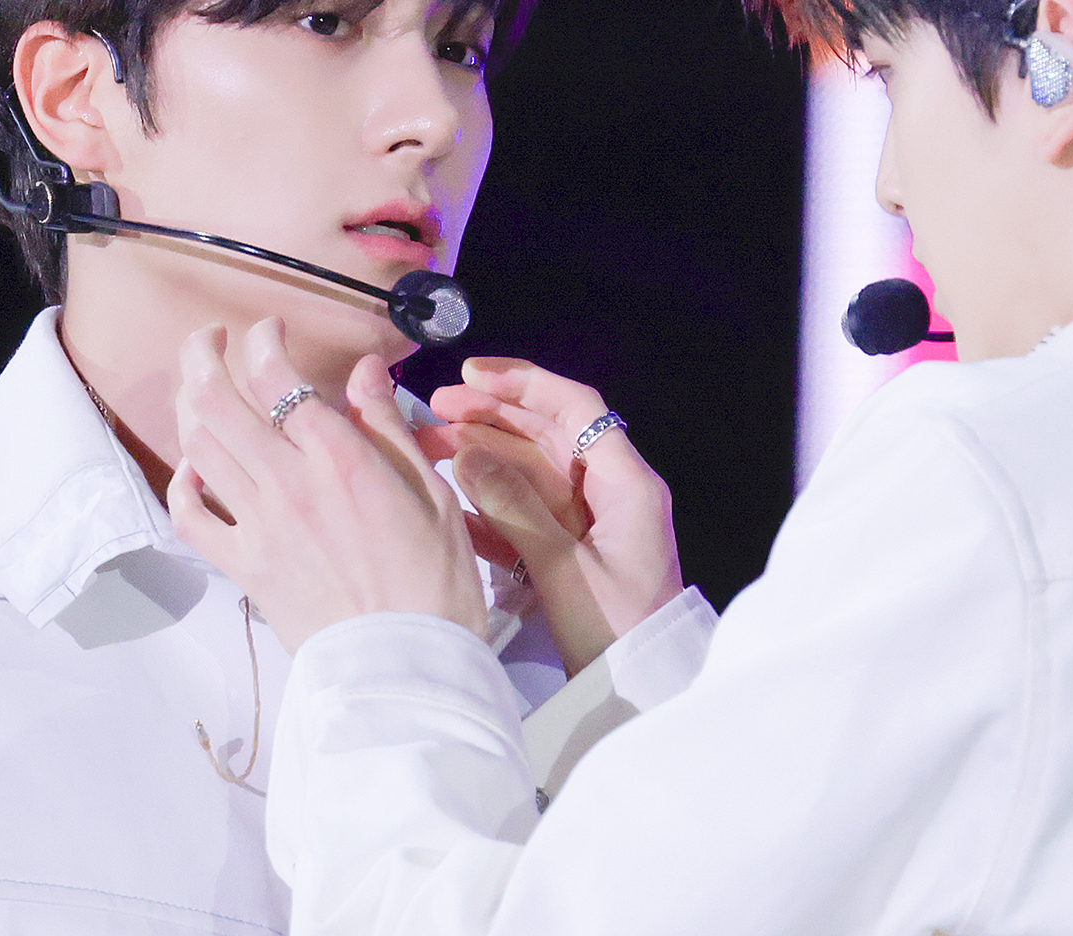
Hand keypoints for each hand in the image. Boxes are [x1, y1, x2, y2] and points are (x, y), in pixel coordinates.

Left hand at [167, 319, 488, 653]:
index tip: (270, 329)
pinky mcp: (244, 567)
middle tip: (211, 339)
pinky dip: (184, 484)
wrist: (407, 667)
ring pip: (199, 449)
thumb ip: (389, 426)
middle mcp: (288, 484)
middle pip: (216, 403)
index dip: (262, 340)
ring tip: (201, 387)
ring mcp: (259, 527)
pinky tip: (196, 469)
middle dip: (203, 356)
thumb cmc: (436, 581)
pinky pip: (192, 519)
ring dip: (189, 406)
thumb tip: (365, 370)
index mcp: (340, 460)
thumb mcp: (432, 493)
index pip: (276, 378)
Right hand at [425, 359, 681, 674]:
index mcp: (627, 484)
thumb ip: (515, 508)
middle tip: (434, 411)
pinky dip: (491, 507)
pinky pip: (528, 517)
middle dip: (491, 419)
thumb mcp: (565, 568)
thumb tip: (468, 455)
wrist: (643, 696)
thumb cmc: (620, 634)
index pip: (576, 408)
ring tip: (429, 449)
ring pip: (531, 475)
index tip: (472, 376)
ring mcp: (593, 526)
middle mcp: (613, 494)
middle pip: (548, 436)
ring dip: (482, 460)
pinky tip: (450, 503)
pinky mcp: (574, 557)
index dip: (523, 384)